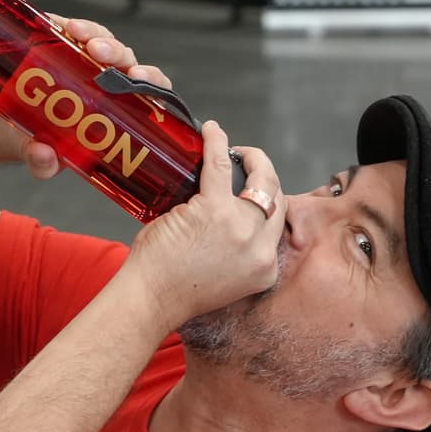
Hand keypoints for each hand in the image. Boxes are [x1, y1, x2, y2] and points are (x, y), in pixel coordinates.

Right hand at [11, 14, 176, 179]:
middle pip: (126, 61)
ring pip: (103, 40)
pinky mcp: (63, 42)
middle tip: (99, 53)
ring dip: (93, 34)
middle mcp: (108, 81)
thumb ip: (44, 163)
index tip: (139, 79)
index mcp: (118, 108)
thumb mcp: (42, 155)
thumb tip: (43, 157)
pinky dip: (66, 24)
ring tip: (76, 33)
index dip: (151, 82)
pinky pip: (72, 29)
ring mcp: (86, 60)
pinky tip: (57, 25)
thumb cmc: (44, 139)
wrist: (16, 124)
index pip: (149, 92)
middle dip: (117, 53)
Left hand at [125, 123, 285, 326]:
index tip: (253, 190)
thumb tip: (228, 217)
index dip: (268, 200)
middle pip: (276, 197)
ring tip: (234, 150)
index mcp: (265, 268)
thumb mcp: (224, 278)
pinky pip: (221, 165)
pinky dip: (217, 143)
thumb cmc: (175, 290)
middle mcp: (260, 248)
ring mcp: (240, 227)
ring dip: (250, 157)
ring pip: (259, 178)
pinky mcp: (214, 210)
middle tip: (245, 163)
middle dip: (264, 174)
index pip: (278, 223)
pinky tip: (212, 131)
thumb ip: (235, 251)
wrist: (152, 299)